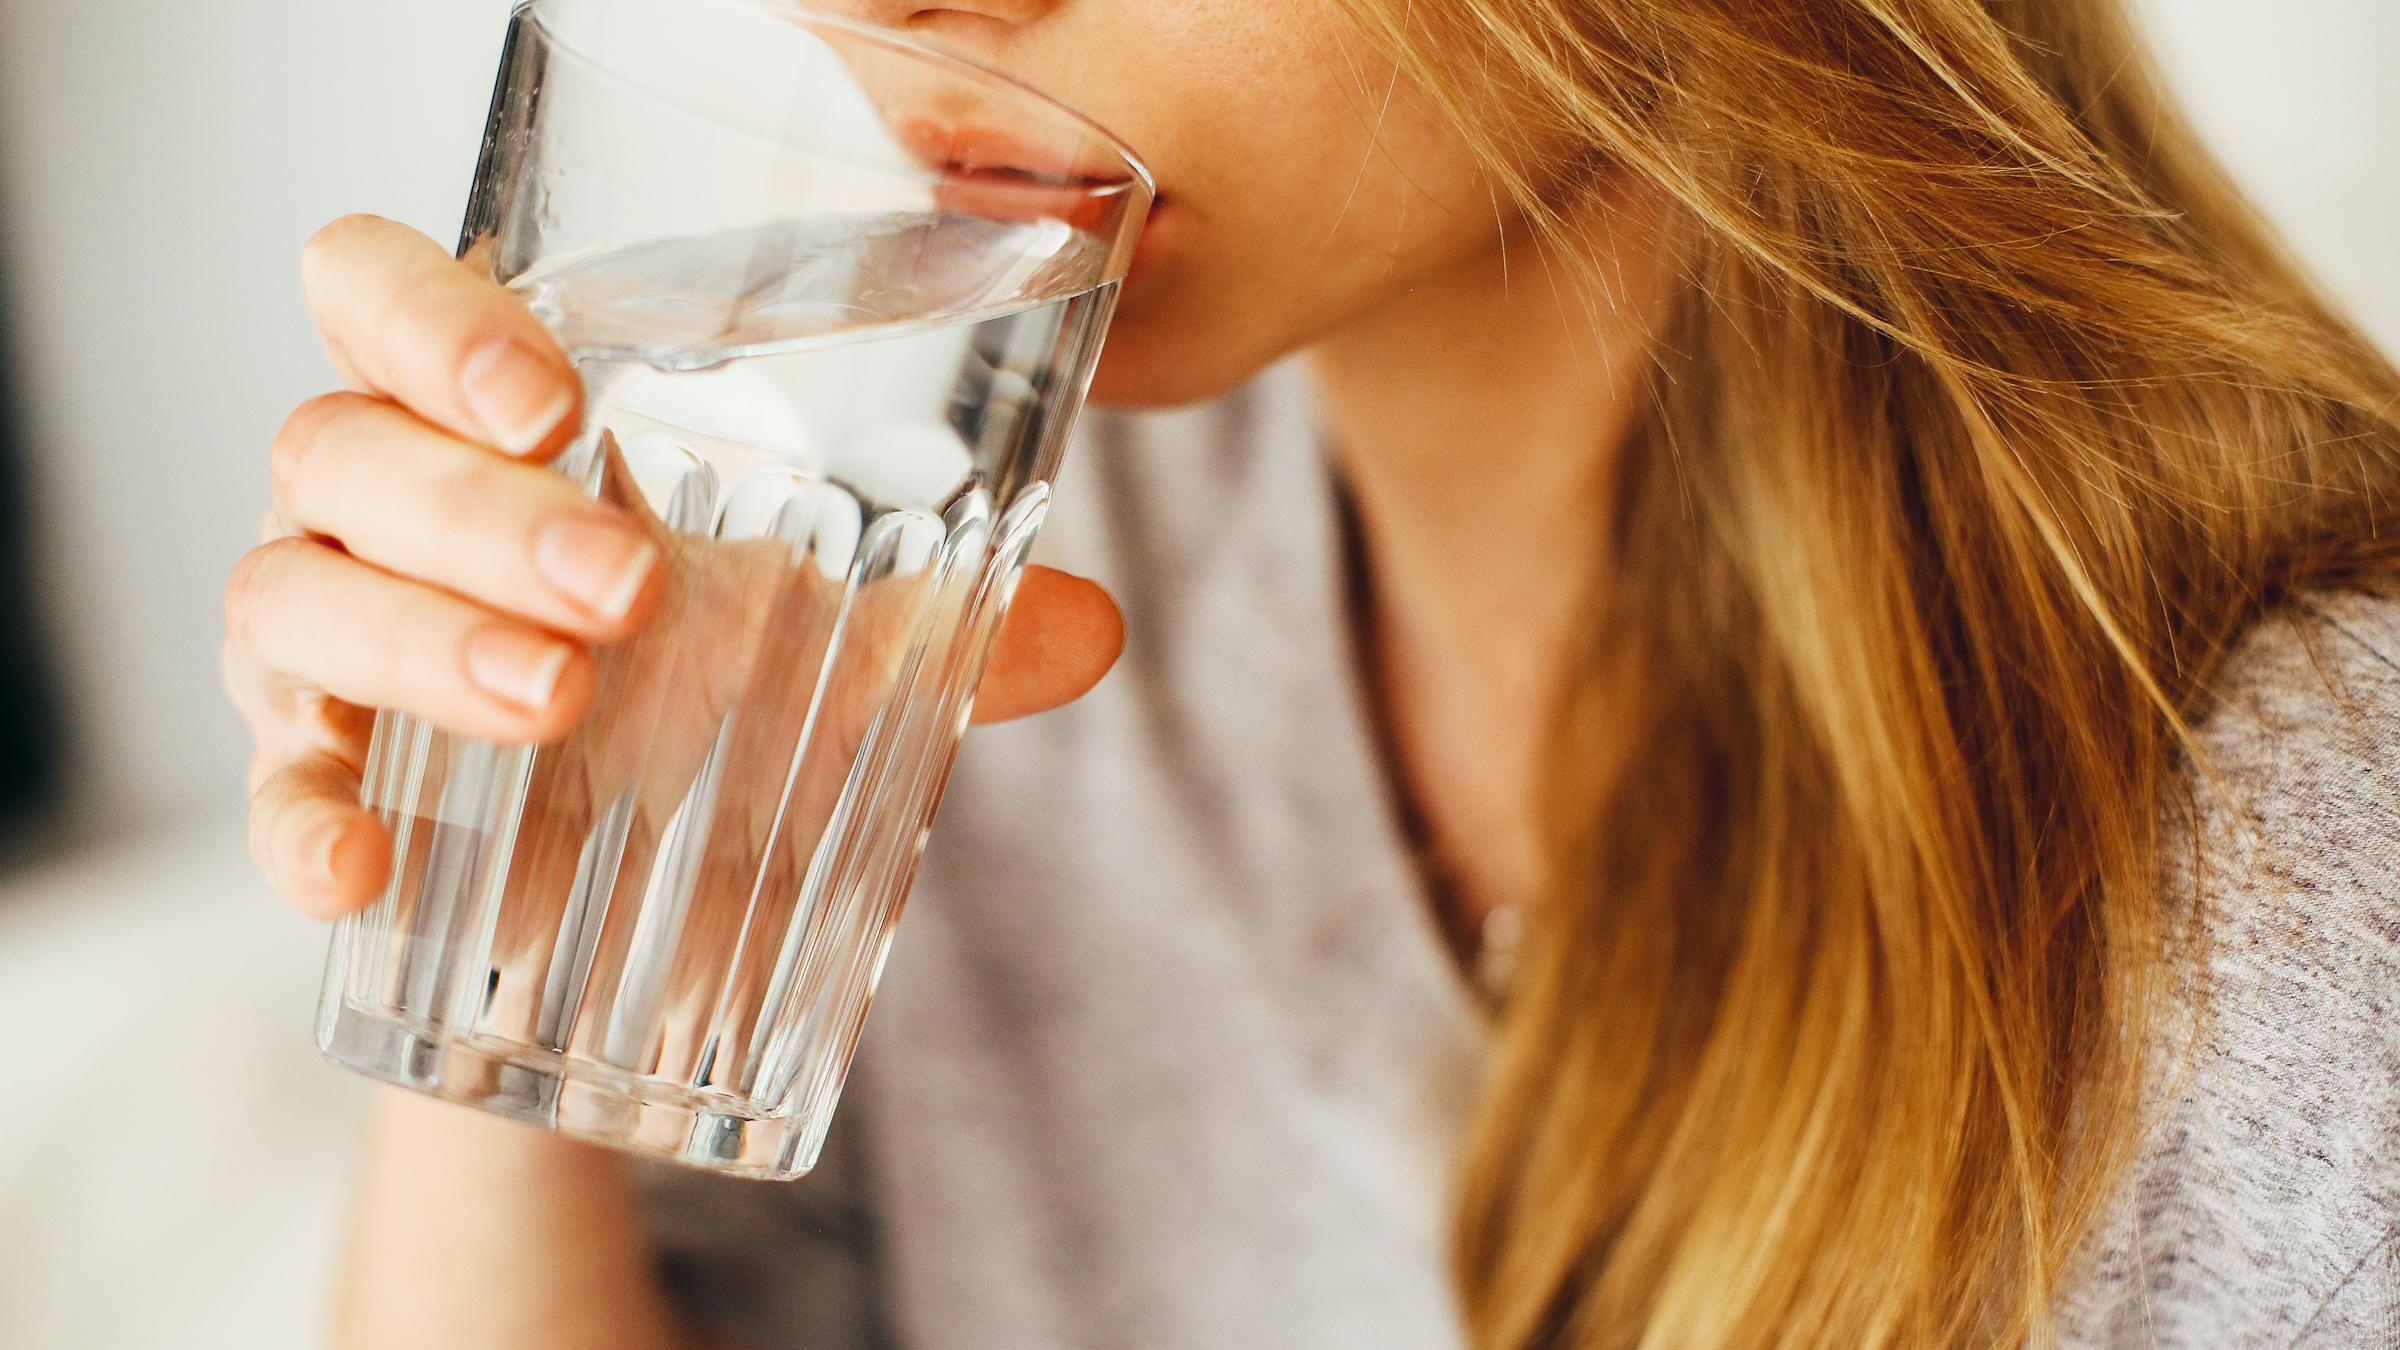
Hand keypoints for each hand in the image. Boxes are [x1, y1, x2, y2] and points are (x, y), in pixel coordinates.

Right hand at [225, 214, 1123, 921]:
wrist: (629, 897)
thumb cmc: (703, 700)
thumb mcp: (824, 649)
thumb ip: (941, 627)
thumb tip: (1093, 628)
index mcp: (483, 423)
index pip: (377, 292)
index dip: (431, 317)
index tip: (555, 399)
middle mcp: (375, 506)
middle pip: (341, 443)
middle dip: (478, 509)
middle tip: (626, 588)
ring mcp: (321, 640)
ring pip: (290, 591)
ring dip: (420, 641)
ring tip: (560, 700)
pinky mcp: (312, 777)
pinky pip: (269, 786)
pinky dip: (302, 819)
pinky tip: (362, 869)